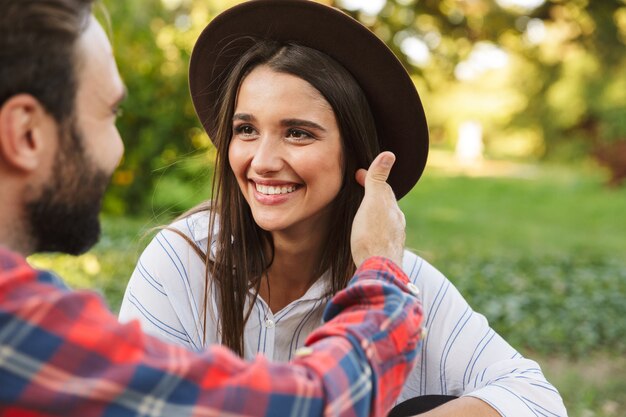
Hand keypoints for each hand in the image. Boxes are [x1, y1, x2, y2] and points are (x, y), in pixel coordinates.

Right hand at [351, 151, 405, 266]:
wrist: (377, 270)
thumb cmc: (371, 236)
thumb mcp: (373, 203)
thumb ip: (378, 180)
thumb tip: (389, 154)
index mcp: (392, 210)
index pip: (383, 189)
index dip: (371, 179)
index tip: (358, 174)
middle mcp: (396, 224)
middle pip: (385, 205)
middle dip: (374, 195)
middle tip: (361, 188)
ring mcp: (392, 240)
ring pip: (384, 222)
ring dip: (374, 214)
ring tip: (363, 212)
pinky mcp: (386, 254)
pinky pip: (380, 236)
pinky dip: (373, 230)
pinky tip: (367, 237)